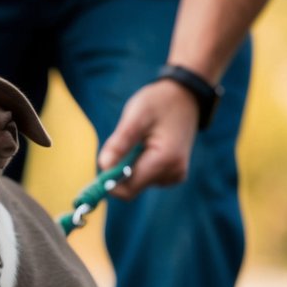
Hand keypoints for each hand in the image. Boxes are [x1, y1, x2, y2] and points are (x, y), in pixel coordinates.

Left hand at [97, 79, 199, 199]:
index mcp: (165, 160)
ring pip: (137, 183)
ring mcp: (174, 175)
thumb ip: (119, 143)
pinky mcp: (173, 174)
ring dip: (130, 165)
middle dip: (120, 171)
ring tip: (140, 141)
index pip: (128, 189)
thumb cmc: (159, 103)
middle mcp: (173, 173)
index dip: (109, 182)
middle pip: (132, 187)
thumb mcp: (136, 115)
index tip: (102, 164)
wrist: (185, 97)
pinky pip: (146, 178)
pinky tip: (147, 146)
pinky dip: (139, 165)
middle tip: (121, 144)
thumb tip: (104, 167)